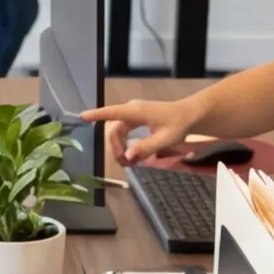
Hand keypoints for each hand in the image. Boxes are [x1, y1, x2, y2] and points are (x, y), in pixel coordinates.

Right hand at [82, 96, 200, 162]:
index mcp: (136, 112)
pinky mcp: (138, 118)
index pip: (112, 112)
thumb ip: (146, 147)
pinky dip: (125, 142)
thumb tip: (128, 156)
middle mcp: (132, 110)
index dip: (96, 115)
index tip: (82, 117)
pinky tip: (131, 153)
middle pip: (114, 128)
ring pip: (118, 131)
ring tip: (128, 161)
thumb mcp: (165, 139)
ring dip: (120, 146)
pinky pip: (124, 130)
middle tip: (124, 163)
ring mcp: (135, 113)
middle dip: (115, 146)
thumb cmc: (179, 124)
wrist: (190, 114)